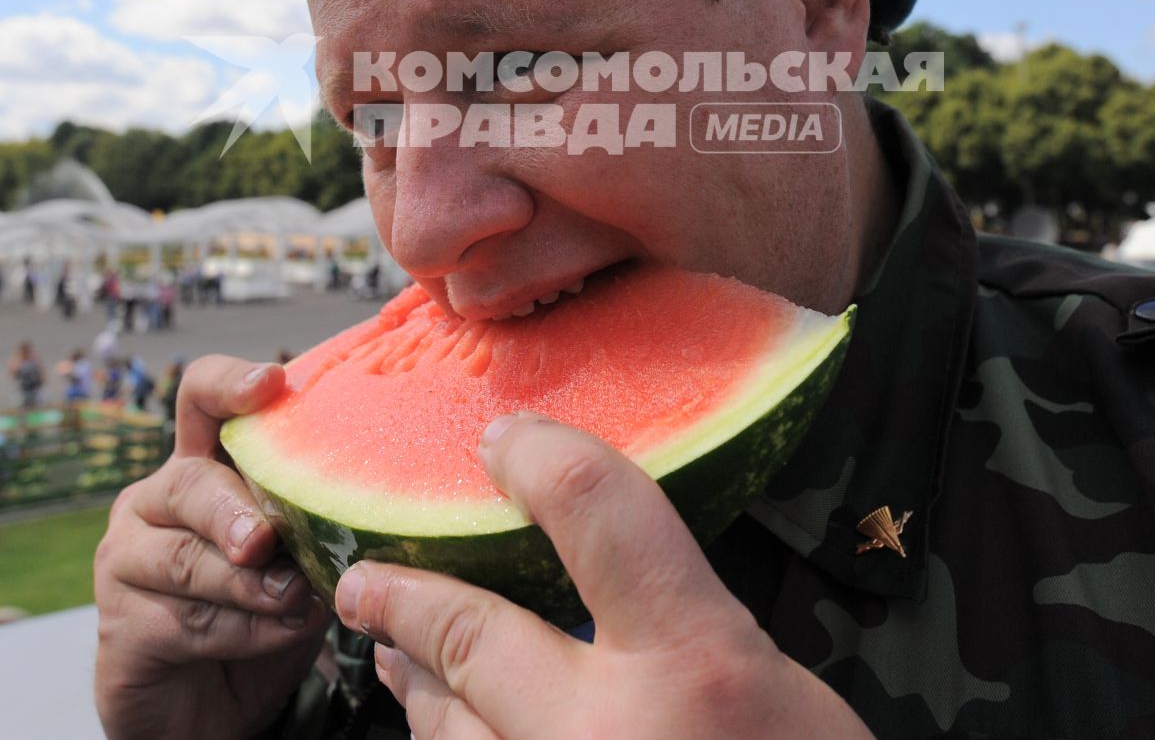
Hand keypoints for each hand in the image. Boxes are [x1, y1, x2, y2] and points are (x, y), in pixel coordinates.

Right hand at [94, 356, 328, 739]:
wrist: (210, 706)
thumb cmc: (262, 614)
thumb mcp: (300, 559)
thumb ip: (312, 528)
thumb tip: (354, 514)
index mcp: (201, 465)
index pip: (200, 398)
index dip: (229, 383)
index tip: (271, 383)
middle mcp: (154, 500)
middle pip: (191, 484)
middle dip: (236, 512)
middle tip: (267, 542)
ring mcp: (127, 558)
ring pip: (186, 559)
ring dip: (250, 587)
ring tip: (296, 601)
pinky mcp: (119, 622)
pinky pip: (184, 620)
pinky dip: (242, 631)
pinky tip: (275, 633)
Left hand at [334, 413, 873, 739]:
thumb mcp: (788, 700)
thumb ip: (689, 634)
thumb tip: (594, 582)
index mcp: (695, 668)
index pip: (599, 513)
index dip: (543, 458)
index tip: (507, 443)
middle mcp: (604, 732)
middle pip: (469, 632)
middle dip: (407, 598)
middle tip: (366, 580)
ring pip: (443, 731)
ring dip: (411, 687)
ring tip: (391, 657)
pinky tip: (442, 737)